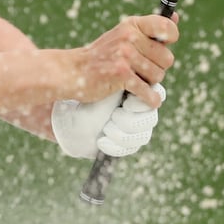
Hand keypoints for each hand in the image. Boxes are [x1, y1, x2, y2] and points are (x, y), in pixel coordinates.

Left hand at [51, 83, 167, 158]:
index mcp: (139, 89)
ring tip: (106, 128)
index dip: (143, 102)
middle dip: (131, 120)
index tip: (127, 102)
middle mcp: (141, 109)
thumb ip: (123, 79)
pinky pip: (131, 148)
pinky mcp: (127, 143)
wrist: (67, 113)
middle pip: (151, 118)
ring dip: (122, 133)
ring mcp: (136, 127)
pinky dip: (115, 145)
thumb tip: (137, 75)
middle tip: (114, 116)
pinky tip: (101, 141)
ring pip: (143, 135)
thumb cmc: (85, 92)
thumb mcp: (104, 82)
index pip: (157, 95)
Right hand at [72, 13, 177, 106]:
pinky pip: (148, 92)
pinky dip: (149, 99)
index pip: (167, 26)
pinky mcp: (121, 75)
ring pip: (158, 76)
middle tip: (140, 69)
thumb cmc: (103, 55)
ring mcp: (124, 55)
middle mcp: (129, 37)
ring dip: (149, 83)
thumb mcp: (124, 34)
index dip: (171, 38)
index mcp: (132, 25)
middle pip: (167, 59)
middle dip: (157, 68)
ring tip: (134, 79)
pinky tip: (143, 97)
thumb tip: (176, 17)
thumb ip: (149, 29)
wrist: (74, 70)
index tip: (164, 45)